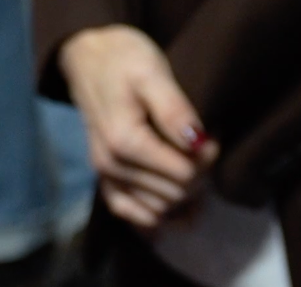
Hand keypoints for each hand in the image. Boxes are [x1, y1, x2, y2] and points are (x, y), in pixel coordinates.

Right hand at [59, 25, 217, 229]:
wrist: (90, 57)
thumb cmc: (124, 60)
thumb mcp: (152, 73)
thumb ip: (174, 110)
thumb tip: (197, 144)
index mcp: (124, 141)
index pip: (185, 175)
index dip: (207, 159)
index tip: (211, 137)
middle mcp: (111, 166)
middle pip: (175, 194)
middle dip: (197, 175)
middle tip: (202, 147)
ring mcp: (106, 176)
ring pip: (160, 210)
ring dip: (183, 196)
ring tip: (189, 163)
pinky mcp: (106, 181)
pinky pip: (132, 214)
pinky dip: (157, 214)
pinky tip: (178, 207)